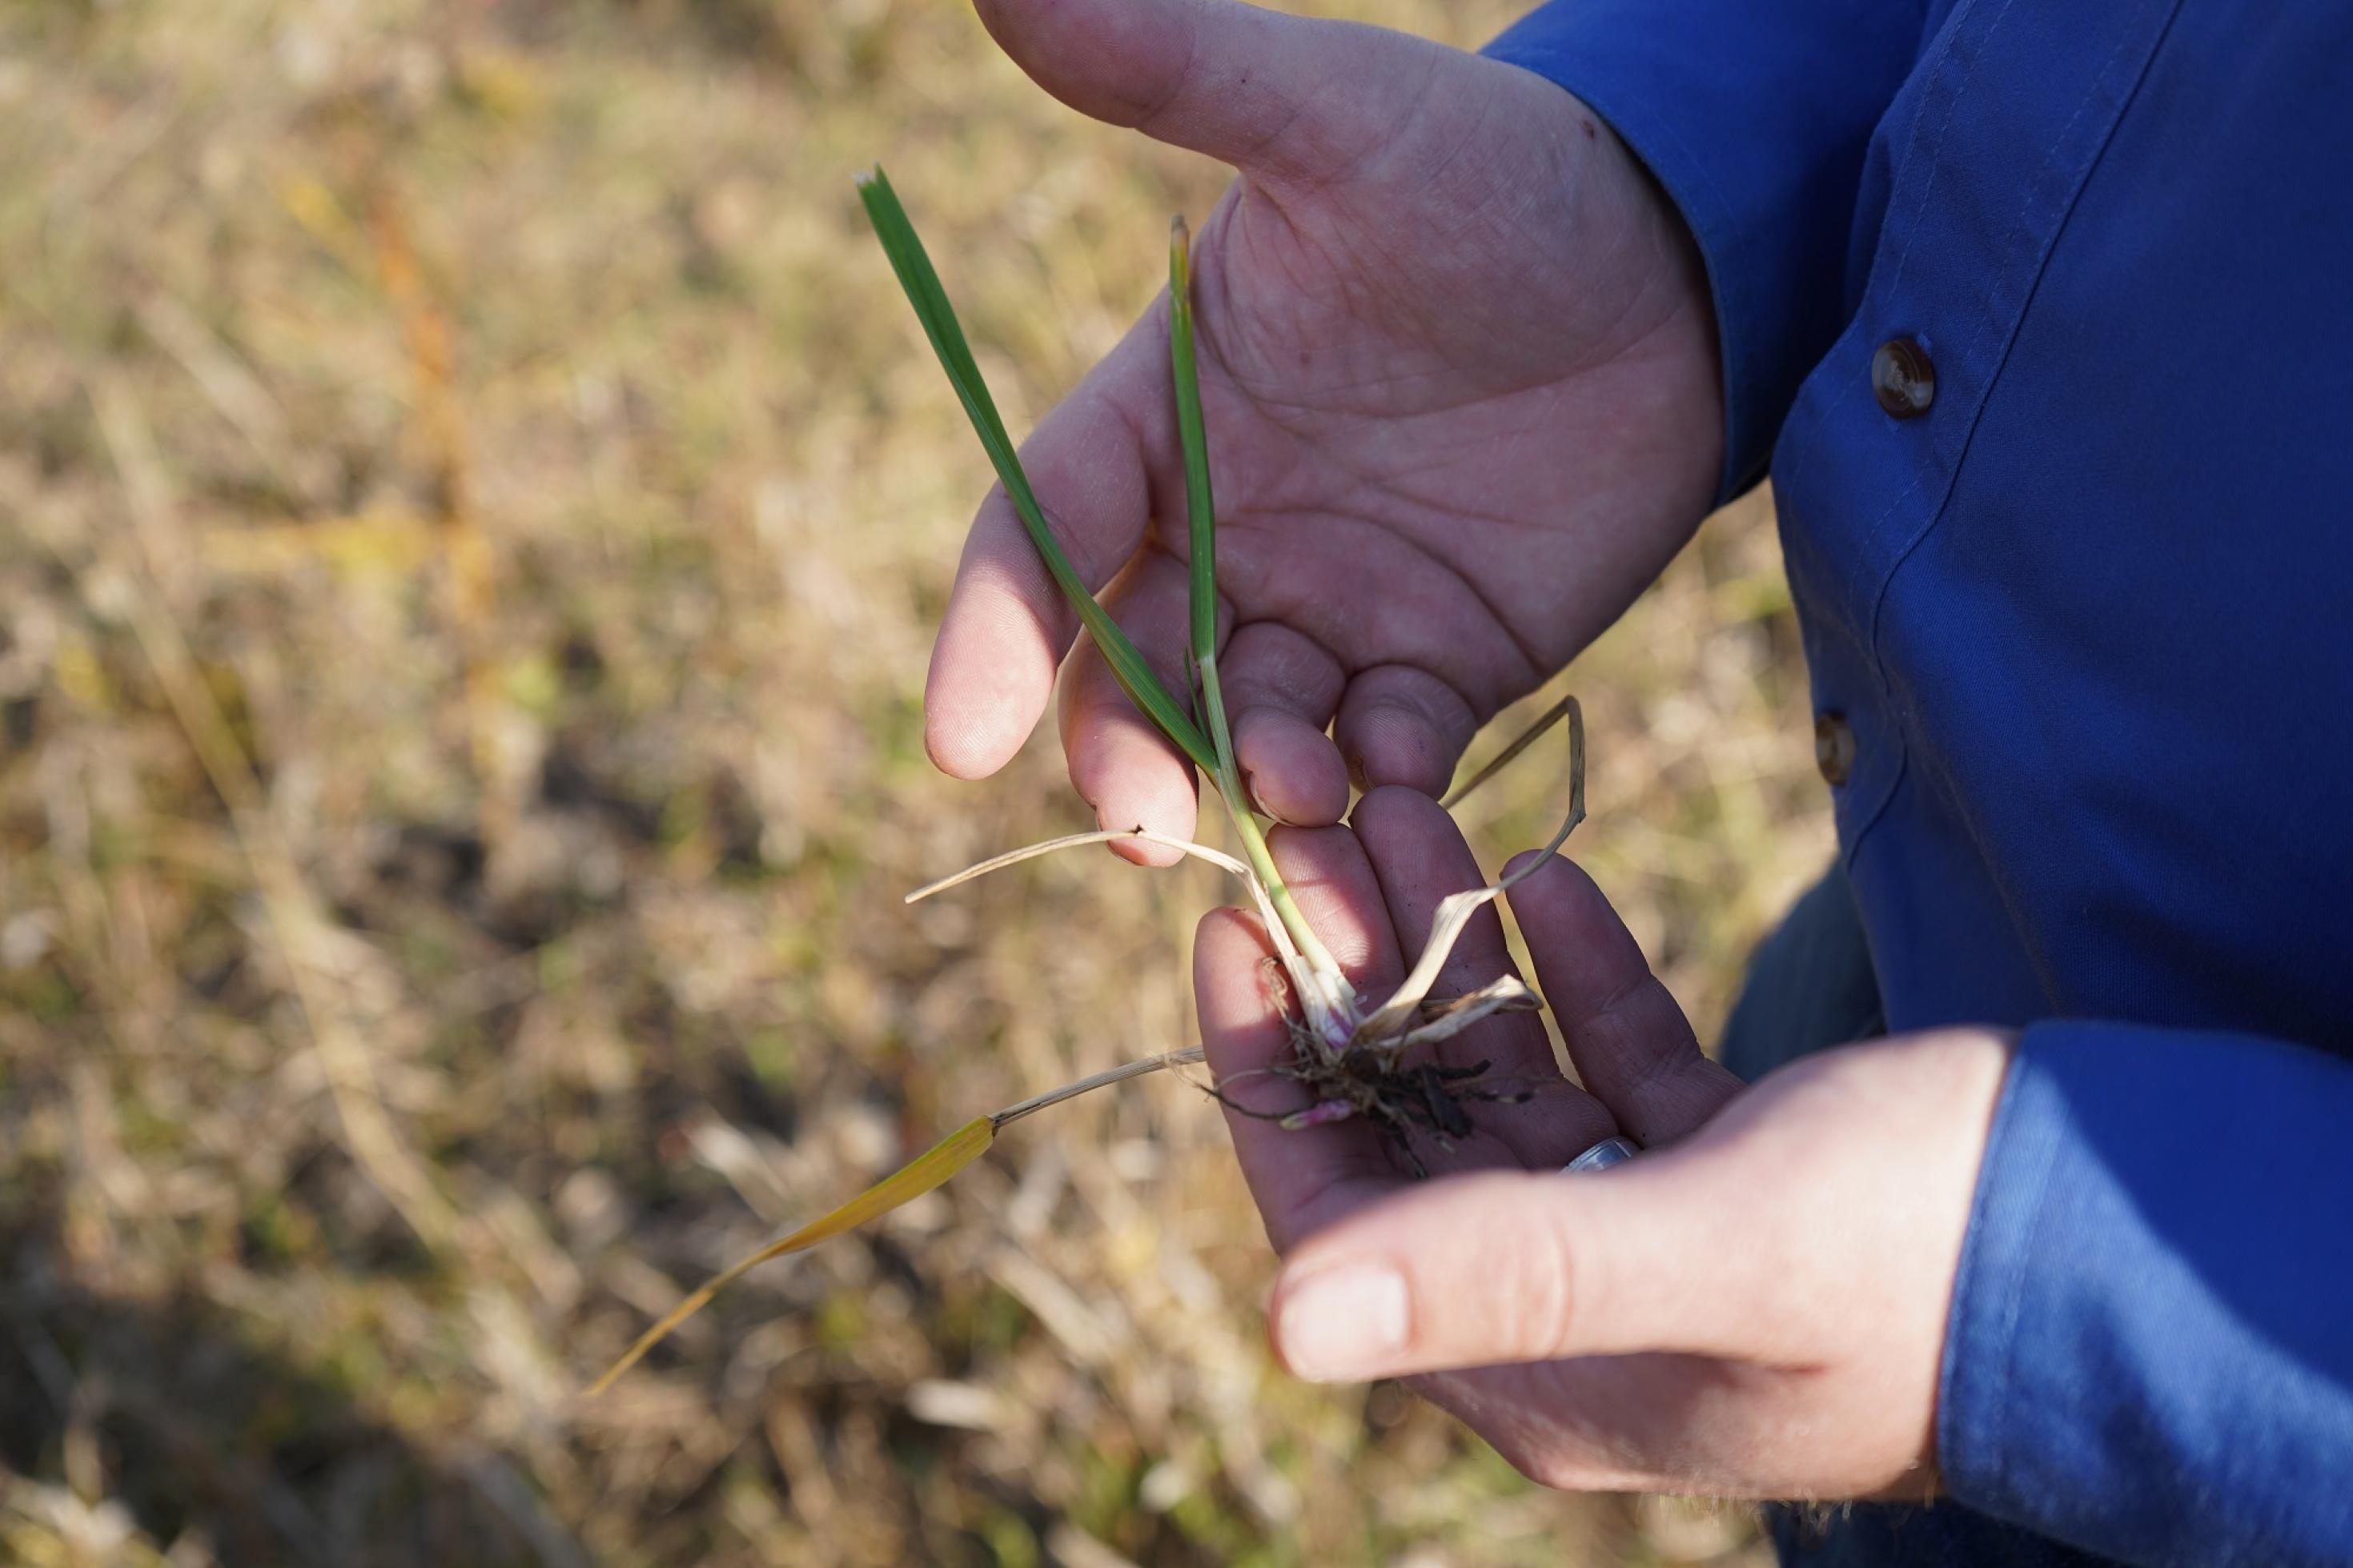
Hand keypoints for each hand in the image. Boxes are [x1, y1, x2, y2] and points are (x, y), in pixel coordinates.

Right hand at [931, 0, 1721, 856]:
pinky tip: (1404, 836)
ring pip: (1252, 742)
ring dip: (1262, 801)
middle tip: (1148, 822)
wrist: (1686, 259)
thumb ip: (1179, 70)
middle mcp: (1224, 531)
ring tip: (1305, 822)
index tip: (959, 739)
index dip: (995, 635)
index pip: (1044, 533)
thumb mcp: (1336, 119)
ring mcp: (1329, 611)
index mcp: (1163, 415)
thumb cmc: (1493, 173)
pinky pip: (1387, 766)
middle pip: (1128, 671)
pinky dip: (1384, 812)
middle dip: (1125, 753)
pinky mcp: (1439, 672)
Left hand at [1197, 788, 2013, 1498]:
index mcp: (1537, 1370)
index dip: (1267, 1074)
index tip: (1226, 928)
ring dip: (1460, 950)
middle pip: (1414, 1126)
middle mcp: (1574, 1314)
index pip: (1337, 1217)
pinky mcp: (1737, 1169)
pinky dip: (1579, 973)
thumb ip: (1501, 1273)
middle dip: (1361, 976)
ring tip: (1411, 812)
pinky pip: (1618, 1060)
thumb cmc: (1926, 1259)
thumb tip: (1280, 1323)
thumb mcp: (1706, 1247)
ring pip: (1512, 1075)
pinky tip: (1544, 873)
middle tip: (1319, 831)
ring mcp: (1656, 1235)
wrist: (2142, 1245)